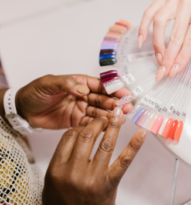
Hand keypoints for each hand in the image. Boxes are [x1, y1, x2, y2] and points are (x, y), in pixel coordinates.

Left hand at [16, 74, 132, 128]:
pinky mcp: (77, 122)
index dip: (113, 89)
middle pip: (103, 99)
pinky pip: (91, 124)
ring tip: (121, 119)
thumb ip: (67, 84)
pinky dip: (100, 126)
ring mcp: (81, 109)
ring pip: (100, 112)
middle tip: (127, 108)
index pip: (100, 85)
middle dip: (116, 103)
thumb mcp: (49, 83)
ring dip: (111, 115)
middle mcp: (83, 95)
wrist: (24, 110)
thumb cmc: (35, 92)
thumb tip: (83, 90)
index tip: (124, 93)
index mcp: (79, 83)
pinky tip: (109, 127)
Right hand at [43, 107, 146, 204]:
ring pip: (106, 144)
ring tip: (117, 116)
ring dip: (113, 126)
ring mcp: (94, 178)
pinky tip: (141, 134)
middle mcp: (74, 172)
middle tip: (103, 118)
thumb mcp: (52, 181)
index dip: (80, 126)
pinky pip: (123, 161)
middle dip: (97, 123)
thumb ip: (62, 159)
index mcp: (57, 169)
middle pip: (87, 136)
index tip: (87, 125)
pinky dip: (134, 146)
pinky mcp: (110, 184)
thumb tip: (75, 134)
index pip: (69, 136)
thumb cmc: (64, 203)